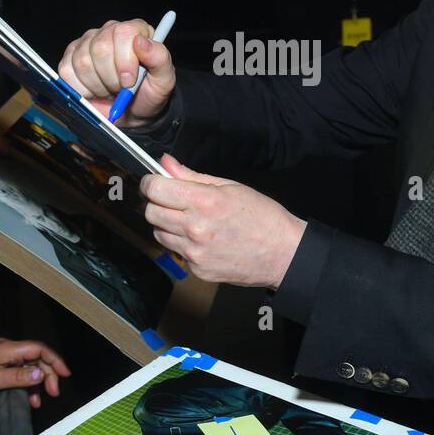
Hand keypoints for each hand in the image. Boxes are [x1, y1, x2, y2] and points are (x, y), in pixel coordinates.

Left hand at [0, 338, 71, 408]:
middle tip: (53, 393)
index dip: (53, 359)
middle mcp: (8, 349)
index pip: (37, 349)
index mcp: (7, 348)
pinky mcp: (3, 366)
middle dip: (47, 376)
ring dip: (38, 384)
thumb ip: (18, 377)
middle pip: (36, 359)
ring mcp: (6, 357)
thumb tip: (40, 374)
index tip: (64, 374)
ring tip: (39, 401)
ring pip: (31, 368)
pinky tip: (30, 399)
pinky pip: (22, 373)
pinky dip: (28, 386)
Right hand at [58, 18, 174, 127]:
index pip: (123, 33)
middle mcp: (108, 31)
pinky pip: (67, 72)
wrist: (132, 112)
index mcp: (135, 30)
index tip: (130, 81)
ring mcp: (86, 43)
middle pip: (100, 48)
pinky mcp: (69, 58)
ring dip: (98, 85)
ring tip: (109, 89)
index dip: (125, 61)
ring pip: (82, 62)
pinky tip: (94, 90)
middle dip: (111, 77)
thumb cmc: (149, 92)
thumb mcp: (164, 79)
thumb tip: (141, 42)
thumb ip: (160, 58)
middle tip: (120, 88)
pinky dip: (82, 90)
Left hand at [140, 154, 305, 288]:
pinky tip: (202, 238)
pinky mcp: (197, 270)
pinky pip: (176, 252)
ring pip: (159, 233)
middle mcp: (195, 228)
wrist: (283, 253)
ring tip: (190, 220)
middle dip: (156, 203)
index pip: (155, 189)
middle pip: (150, 212)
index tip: (154, 182)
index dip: (151, 183)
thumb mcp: (230, 186)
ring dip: (166, 224)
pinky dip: (183, 243)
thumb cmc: (263, 217)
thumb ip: (192, 176)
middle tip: (172, 200)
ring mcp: (195, 253)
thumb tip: (166, 163)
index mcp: (204, 201)